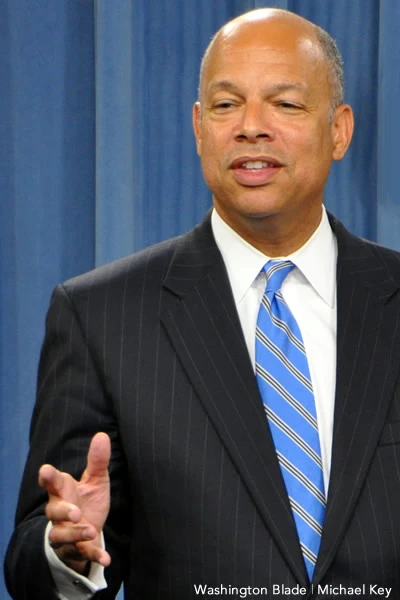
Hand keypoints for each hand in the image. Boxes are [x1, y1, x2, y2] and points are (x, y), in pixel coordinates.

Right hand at [39, 432, 110, 573]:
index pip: (51, 482)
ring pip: (61, 535)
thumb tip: (102, 435)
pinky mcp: (75, 549)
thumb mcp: (95, 480)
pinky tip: (106, 558)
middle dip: (62, 511)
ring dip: (75, 534)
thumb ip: (97, 461)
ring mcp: (65, 532)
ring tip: (91, 530)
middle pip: (52, 511)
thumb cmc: (87, 500)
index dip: (47, 477)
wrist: (89, 531)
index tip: (46, 471)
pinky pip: (82, 553)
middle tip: (76, 511)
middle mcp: (59, 512)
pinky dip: (93, 555)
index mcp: (62, 491)